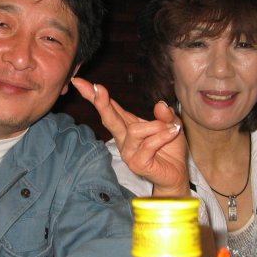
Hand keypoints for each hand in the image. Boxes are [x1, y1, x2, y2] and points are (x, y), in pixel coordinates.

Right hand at [72, 77, 188, 196]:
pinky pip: (148, 144)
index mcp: (128, 125)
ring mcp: (128, 152)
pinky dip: (162, 136)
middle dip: (102, 103)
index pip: (111, 108)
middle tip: (96, 89)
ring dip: (156, 126)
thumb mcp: (171, 125)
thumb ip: (165, 115)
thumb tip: (160, 104)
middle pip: (109, 118)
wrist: (177, 174)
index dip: (95, 95)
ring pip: (135, 130)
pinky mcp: (136, 164)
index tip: (80, 82)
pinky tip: (171, 134)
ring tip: (170, 129)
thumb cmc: (170, 148)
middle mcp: (124, 139)